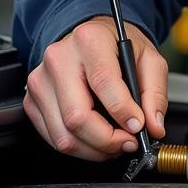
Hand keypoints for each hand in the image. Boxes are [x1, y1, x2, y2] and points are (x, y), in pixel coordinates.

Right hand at [23, 17, 167, 160]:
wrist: (90, 38)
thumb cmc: (116, 46)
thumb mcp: (148, 58)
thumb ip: (155, 92)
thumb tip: (153, 126)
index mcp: (90, 40)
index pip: (103, 82)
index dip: (122, 112)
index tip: (138, 126)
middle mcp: (59, 59)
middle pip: (77, 117)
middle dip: (107, 140)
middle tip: (128, 142)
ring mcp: (41, 81)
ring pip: (63, 135)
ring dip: (94, 150)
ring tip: (114, 143)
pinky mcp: (32, 101)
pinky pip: (53, 138)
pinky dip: (78, 147)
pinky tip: (96, 139)